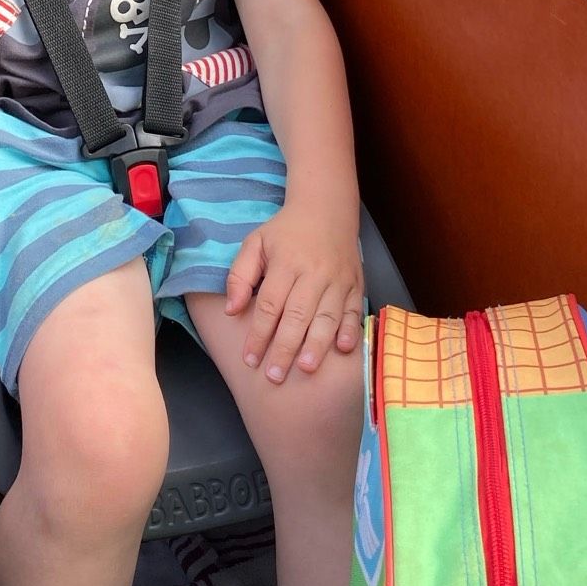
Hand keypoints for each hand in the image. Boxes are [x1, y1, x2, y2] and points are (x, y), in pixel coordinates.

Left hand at [224, 206, 363, 380]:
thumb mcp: (255, 243)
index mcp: (286, 263)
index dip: (258, 334)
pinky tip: (343, 350)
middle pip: (297, 316)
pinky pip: (354, 310)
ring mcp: (337, 280)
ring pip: (327, 317)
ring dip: (317, 344)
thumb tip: (231, 310)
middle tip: (274, 376)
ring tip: (306, 369)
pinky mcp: (355, 284)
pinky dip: (351, 330)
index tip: (249, 359)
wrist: (326, 209)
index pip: (270, 305)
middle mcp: (313, 273)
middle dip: (285, 348)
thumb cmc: (285, 231)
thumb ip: (240, 275)